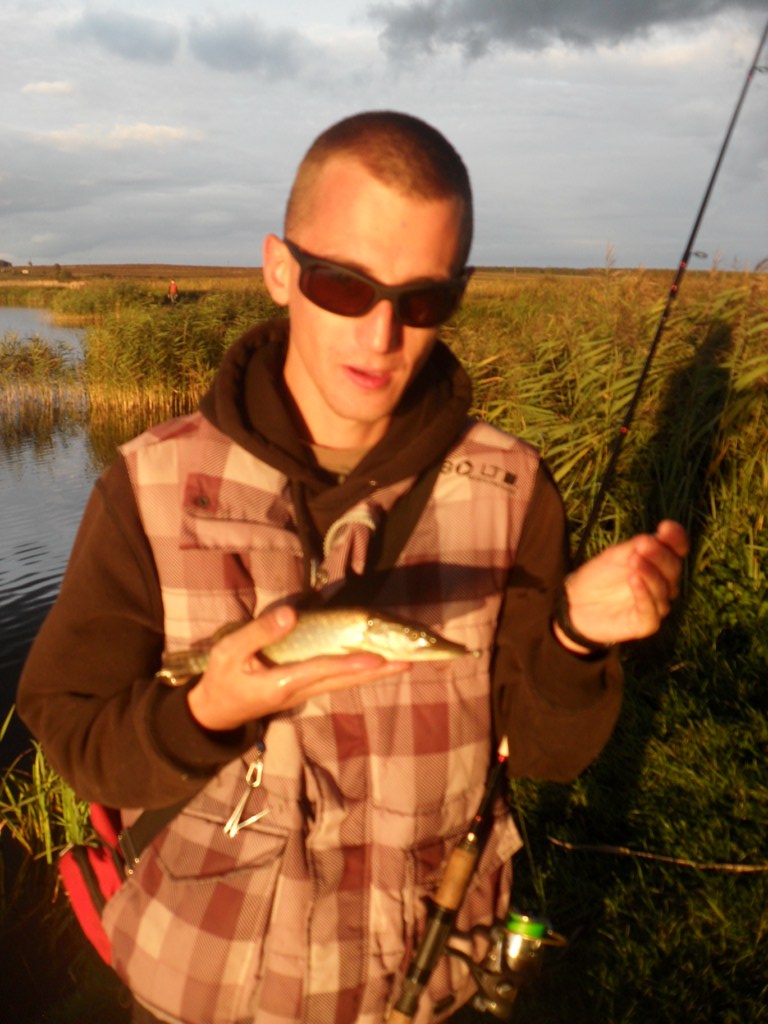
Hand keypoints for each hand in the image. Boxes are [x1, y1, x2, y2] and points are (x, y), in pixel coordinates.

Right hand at [187, 605, 408, 730]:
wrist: (213, 712)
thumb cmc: (221, 678)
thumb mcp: (229, 652)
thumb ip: (259, 633)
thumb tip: (291, 614)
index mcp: (281, 683)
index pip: (322, 670)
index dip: (350, 664)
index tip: (378, 659)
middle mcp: (299, 692)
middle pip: (344, 680)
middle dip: (377, 671)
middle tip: (410, 662)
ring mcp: (303, 694)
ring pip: (343, 682)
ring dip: (374, 673)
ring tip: (404, 663)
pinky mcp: (303, 690)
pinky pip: (335, 680)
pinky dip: (357, 672)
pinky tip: (374, 665)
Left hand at [555, 520, 689, 651]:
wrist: (575, 603)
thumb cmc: (599, 576)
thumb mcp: (615, 555)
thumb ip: (636, 546)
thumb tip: (657, 536)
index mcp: (658, 564)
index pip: (677, 551)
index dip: (676, 539)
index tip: (665, 527)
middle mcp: (662, 584)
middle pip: (673, 569)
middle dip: (660, 555)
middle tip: (643, 545)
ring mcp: (656, 605)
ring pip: (664, 590)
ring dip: (651, 573)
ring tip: (634, 560)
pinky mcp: (645, 624)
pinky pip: (652, 612)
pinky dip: (645, 595)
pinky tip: (634, 580)